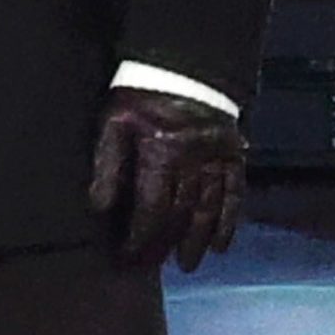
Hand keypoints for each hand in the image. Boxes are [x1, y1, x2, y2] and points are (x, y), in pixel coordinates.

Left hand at [83, 83, 248, 268]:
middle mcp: (194, 161)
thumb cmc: (142, 96)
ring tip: (186, 265)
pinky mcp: (234, 156)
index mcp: (162, 153)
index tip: (127, 258)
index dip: (139, 238)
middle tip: (150, 268)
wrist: (186, 66)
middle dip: (163, 245)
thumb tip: (99, 207)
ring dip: (196, 241)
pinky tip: (221, 246)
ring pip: (209, 209)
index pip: (151, 208)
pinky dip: (229, 222)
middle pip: (179, 214)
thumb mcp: (114, 123)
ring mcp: (218, 159)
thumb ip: (107, 164)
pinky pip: (235, 195)